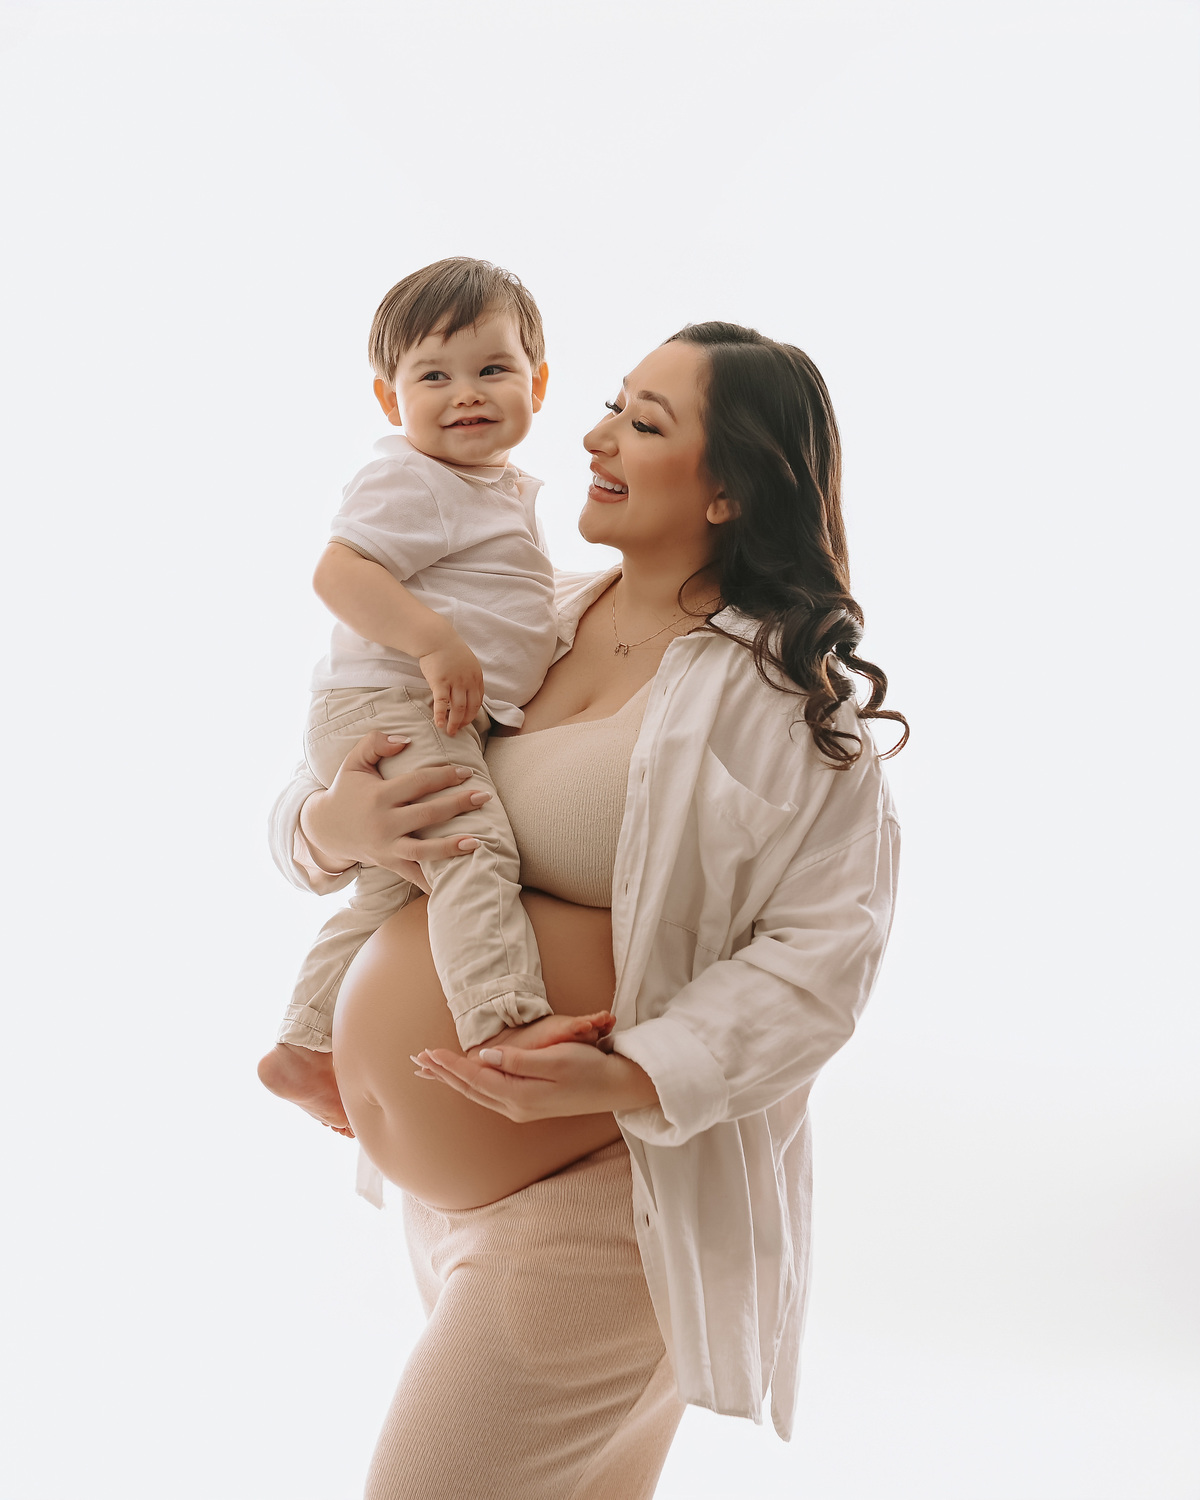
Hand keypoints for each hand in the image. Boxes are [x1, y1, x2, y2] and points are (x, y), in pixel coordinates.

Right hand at [299, 731, 491, 876]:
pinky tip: (456, 881)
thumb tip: (405, 739)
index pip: (418, 783)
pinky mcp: (389, 863)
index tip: (466, 772)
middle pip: (427, 814)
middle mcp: (383, 823)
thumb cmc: (346, 790)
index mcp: (378, 796)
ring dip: (451, 847)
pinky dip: (433, 881)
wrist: (325, 828)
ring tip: (477, 842)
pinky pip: (414, 874)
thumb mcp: (353, 762)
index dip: (444, 776)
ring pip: (422, 850)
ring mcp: (386, 847)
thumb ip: (375, 743)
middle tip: (484, 797)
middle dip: (458, 805)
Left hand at [412, 1040, 658, 1121]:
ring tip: (432, 1069)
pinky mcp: (528, 1104)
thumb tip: (485, 1056)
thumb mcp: (557, 1059)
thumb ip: (519, 1060)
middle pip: (471, 1089)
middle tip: (418, 1060)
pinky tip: (466, 1080)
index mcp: (520, 1095)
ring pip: (478, 1093)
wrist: (616, 1088)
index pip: (476, 1077)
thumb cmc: (590, 1069)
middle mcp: (516, 1107)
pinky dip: (471, 1083)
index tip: (428, 1052)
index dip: (450, 1065)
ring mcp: (521, 1108)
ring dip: (454, 1080)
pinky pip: (489, 1093)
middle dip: (443, 1074)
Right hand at [418, 629, 484, 736]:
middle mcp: (468, 681)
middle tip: (457, 731)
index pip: (478, 701)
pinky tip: (439, 724)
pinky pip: (442, 703)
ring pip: (458, 708)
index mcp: (476, 677)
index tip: (466, 721)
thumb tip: (465, 692)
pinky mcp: (440, 683)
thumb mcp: (466, 663)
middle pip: (470, 708)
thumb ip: (468, 678)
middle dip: (464, 722)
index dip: (472, 714)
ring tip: (449, 732)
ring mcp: (455, 682)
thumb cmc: (448, 650)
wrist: (436, 638)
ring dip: (454, 723)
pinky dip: (441, 716)